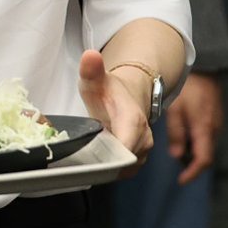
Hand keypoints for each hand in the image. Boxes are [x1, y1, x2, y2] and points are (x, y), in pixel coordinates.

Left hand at [78, 49, 152, 172]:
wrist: (128, 95)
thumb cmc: (108, 90)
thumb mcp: (96, 78)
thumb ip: (91, 69)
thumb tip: (90, 55)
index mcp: (133, 120)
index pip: (126, 147)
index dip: (108, 156)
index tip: (90, 155)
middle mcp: (144, 139)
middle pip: (123, 163)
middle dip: (103, 162)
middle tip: (82, 155)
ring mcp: (142, 152)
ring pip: (123, 169)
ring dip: (106, 165)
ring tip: (89, 154)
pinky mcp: (138, 161)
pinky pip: (124, 171)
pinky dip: (110, 169)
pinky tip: (97, 159)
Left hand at [165, 72, 222, 184]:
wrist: (203, 68)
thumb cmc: (186, 88)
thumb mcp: (175, 110)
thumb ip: (176, 133)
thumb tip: (177, 156)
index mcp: (204, 129)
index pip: (203, 160)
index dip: (192, 173)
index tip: (181, 180)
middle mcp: (213, 129)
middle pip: (204, 154)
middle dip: (190, 161)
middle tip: (174, 160)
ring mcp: (215, 123)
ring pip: (205, 144)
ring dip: (192, 149)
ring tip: (175, 144)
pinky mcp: (214, 117)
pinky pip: (206, 134)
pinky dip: (195, 139)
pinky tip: (183, 131)